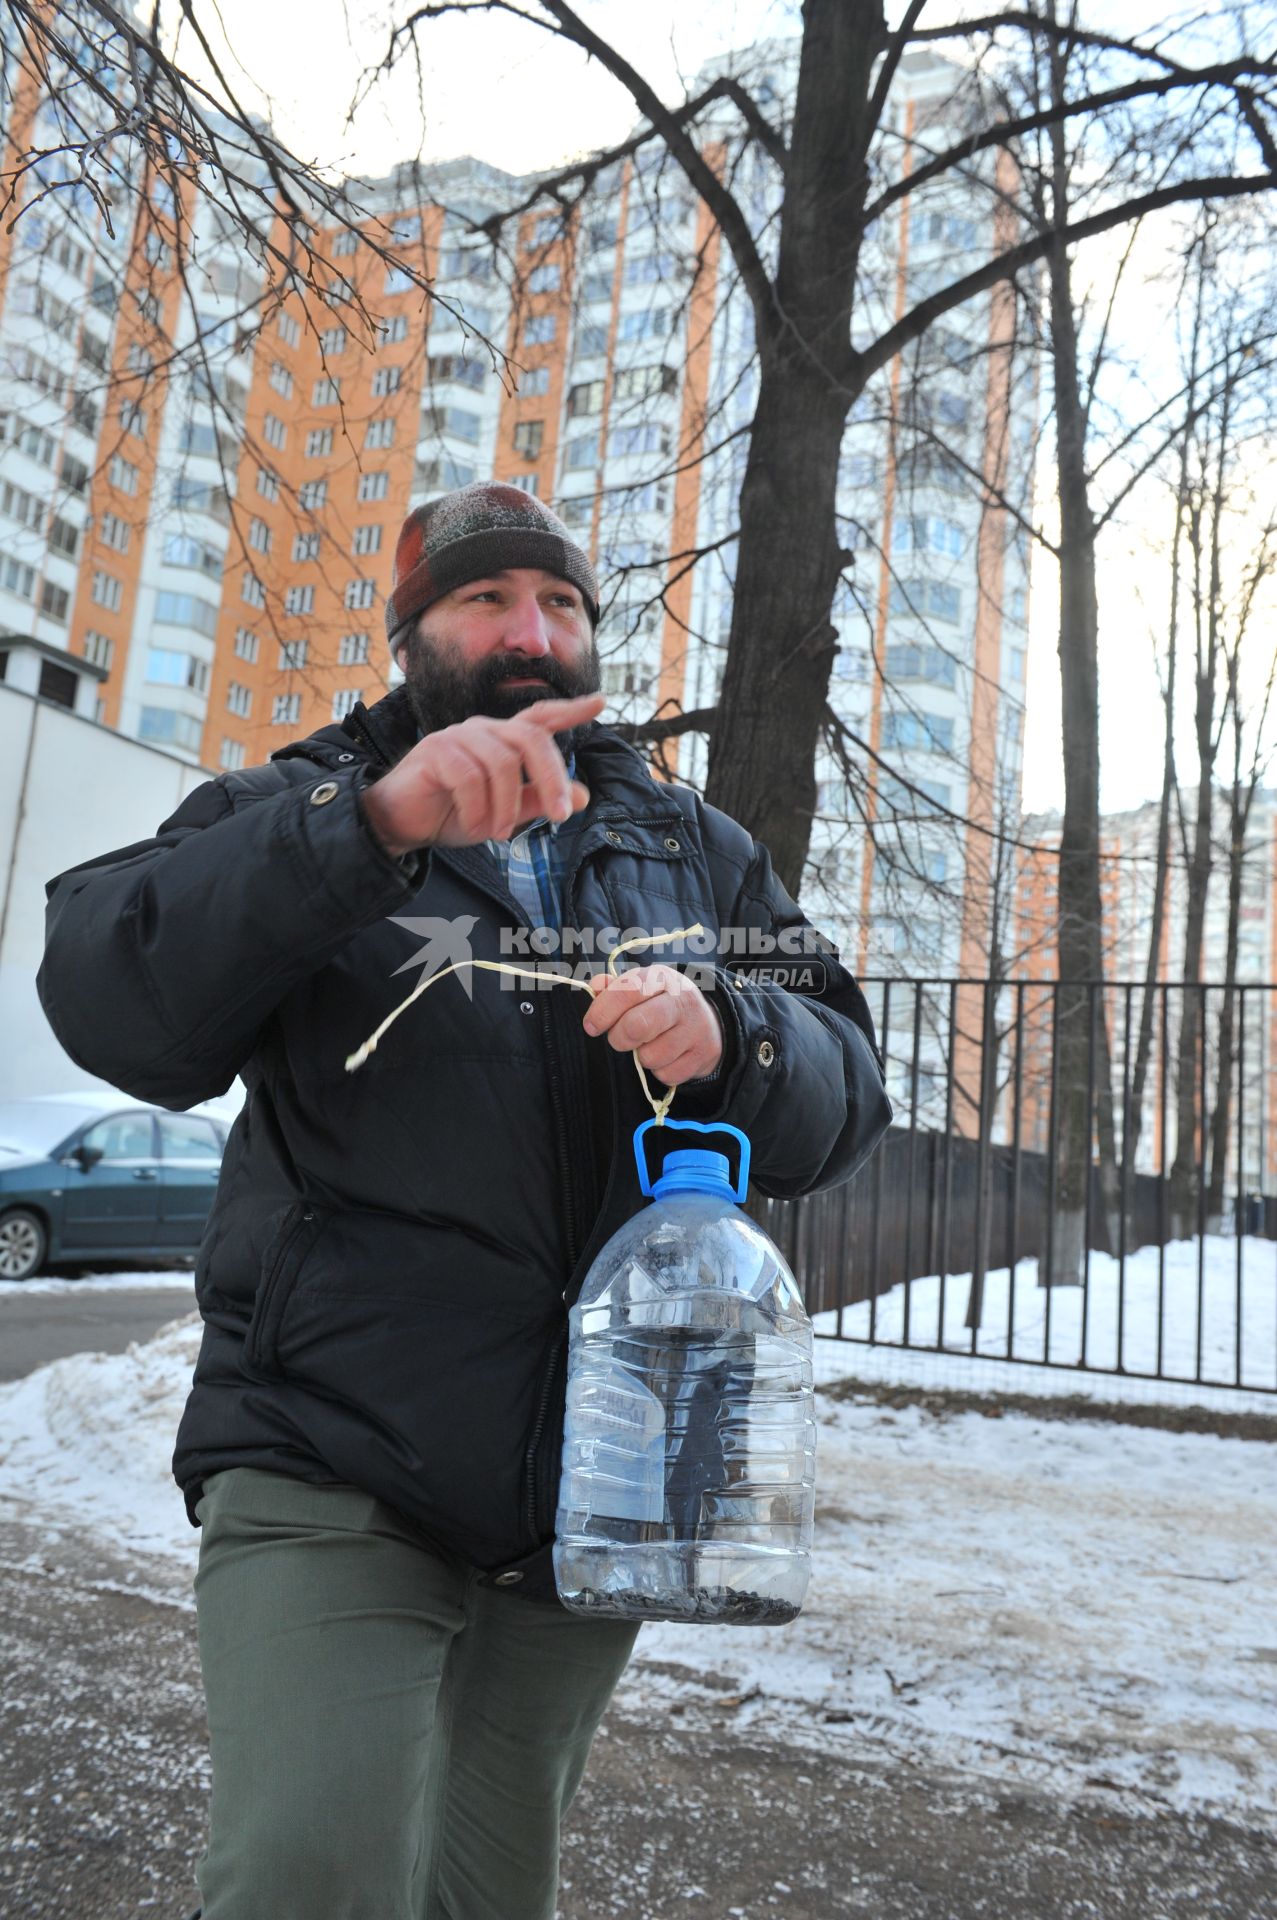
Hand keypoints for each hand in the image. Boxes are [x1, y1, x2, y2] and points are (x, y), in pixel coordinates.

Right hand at [360, 692, 604, 854]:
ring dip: (506, 807)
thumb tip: (584, 796)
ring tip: (498, 833)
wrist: (400, 825)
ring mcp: (458, 736)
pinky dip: (478, 810)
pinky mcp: (435, 750)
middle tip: (561, 817)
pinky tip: (475, 826)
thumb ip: (538, 802)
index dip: (570, 710)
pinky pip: (470, 778)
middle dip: (552, 778)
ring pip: (502, 764)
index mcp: (501, 741)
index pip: (539, 718)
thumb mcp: (502, 815)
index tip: (601, 702)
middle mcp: (483, 730)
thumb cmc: (451, 814)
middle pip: (531, 739)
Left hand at [583, 964, 723, 1086]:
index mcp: (661, 979)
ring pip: (651, 1056)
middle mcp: (682, 1001)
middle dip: (619, 1038)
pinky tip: (667, 1056)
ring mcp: (696, 1028)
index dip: (603, 1011)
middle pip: (638, 1026)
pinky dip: (660, 1071)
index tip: (591, 1025)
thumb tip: (596, 987)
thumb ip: (614, 988)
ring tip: (650, 1044)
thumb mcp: (641, 987)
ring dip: (642, 1056)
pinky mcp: (705, 1054)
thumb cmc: (662, 1004)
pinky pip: (667, 1074)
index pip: (627, 991)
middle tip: (620, 1038)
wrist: (708, 1021)